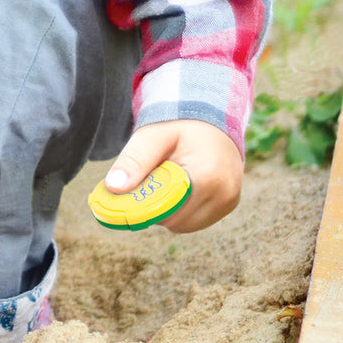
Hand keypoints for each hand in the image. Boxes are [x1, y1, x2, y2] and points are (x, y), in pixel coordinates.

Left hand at [103, 119, 242, 232]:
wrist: (212, 117)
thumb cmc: (180, 125)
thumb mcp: (152, 136)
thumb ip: (133, 160)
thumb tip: (113, 187)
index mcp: (207, 176)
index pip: (166, 210)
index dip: (143, 205)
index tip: (128, 195)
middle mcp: (224, 193)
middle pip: (174, 221)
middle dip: (155, 207)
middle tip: (146, 182)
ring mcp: (229, 201)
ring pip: (184, 225)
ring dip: (168, 210)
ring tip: (165, 180)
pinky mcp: (228, 204)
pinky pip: (196, 220)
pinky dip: (181, 210)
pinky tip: (178, 187)